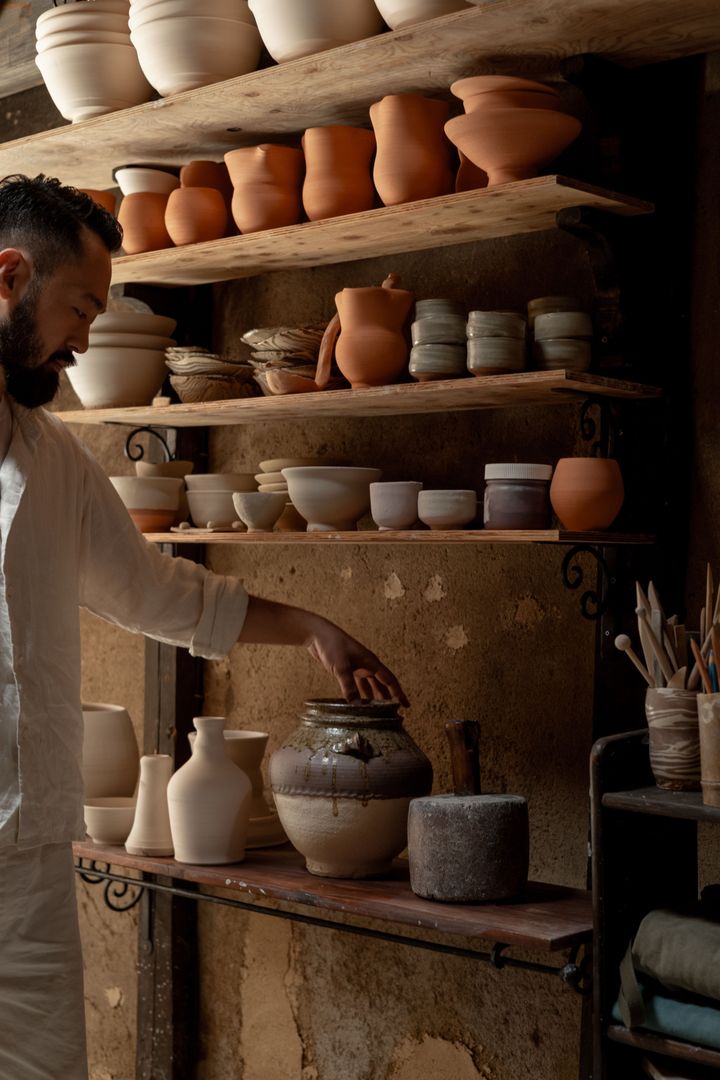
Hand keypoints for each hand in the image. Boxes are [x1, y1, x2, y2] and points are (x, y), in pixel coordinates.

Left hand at [238, 596, 408, 706]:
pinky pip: (357, 684)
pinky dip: (360, 694)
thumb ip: (348, 685)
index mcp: (370, 662)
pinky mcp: (346, 669)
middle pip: (382, 684)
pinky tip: (358, 703)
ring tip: (377, 712)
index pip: (389, 680)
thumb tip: (356, 705)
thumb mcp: (340, 666)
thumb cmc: (331, 645)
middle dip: (388, 697)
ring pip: (370, 685)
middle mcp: (367, 664)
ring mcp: (357, 667)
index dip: (398, 693)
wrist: (317, 633)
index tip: (406, 705)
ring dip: (374, 697)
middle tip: (394, 713)